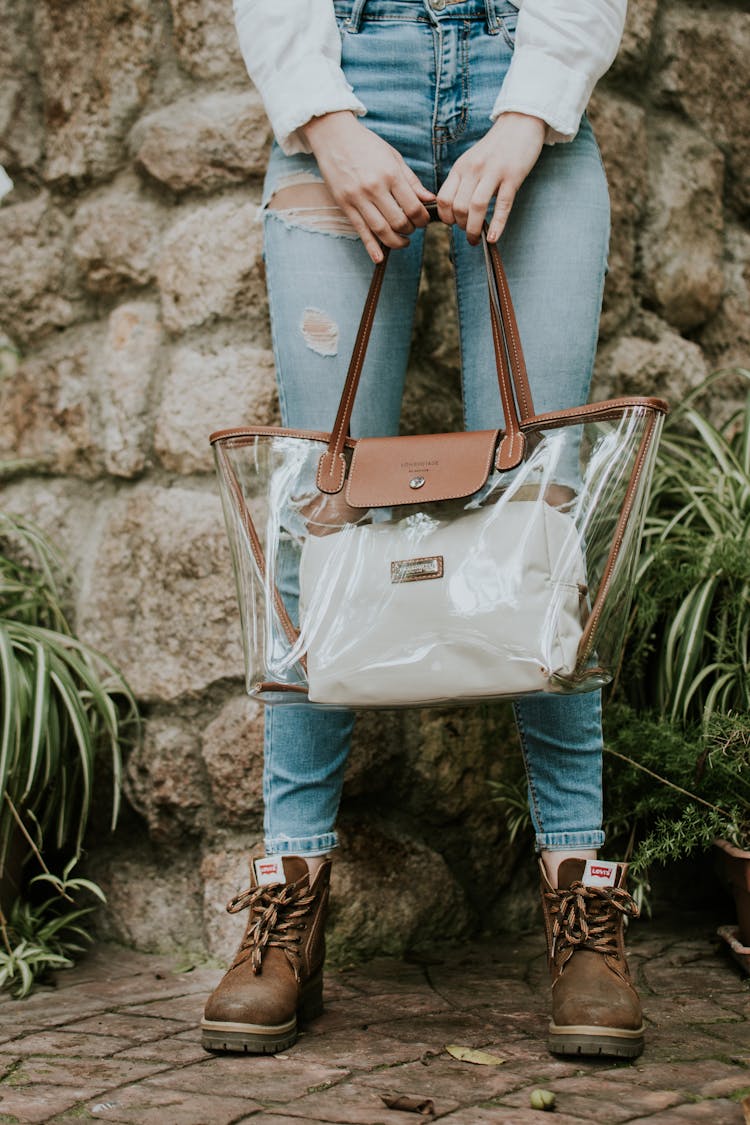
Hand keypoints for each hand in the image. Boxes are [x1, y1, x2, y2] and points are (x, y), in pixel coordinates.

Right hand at [302, 111, 434, 262]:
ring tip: (402, 241)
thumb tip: (429, 199)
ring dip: (395, 241)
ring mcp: (358, 198)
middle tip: (412, 229)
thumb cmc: (366, 145)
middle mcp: (374, 188)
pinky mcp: (345, 205)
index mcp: (390, 174)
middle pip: (399, 221)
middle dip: (410, 230)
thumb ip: (411, 180)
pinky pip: (360, 231)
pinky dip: (371, 247)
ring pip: (381, 230)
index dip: (422, 219)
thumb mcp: (393, 157)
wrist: (334, 136)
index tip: (423, 220)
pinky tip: (379, 258)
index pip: (413, 206)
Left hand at [436, 112, 545, 244]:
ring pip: (476, 208)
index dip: (446, 217)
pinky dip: (497, 225)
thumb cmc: (496, 146)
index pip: (443, 199)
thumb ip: (463, 181)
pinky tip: (494, 238)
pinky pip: (502, 205)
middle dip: (461, 226)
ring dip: (474, 229)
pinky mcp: (513, 176)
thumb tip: (454, 209)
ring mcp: (493, 172)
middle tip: (468, 232)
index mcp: (461, 167)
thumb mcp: (472, 160)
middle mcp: (474, 170)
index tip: (453, 224)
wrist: (520, 122)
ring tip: (476, 238)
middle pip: (458, 207)